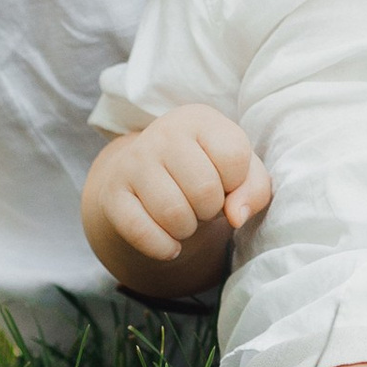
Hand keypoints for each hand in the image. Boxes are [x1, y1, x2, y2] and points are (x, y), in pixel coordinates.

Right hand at [83, 103, 270, 291]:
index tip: (225, 182)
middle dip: (212, 210)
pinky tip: (169, 243)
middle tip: (202, 205)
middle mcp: (162, 132)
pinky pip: (142, 233)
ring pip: (174, 215)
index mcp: (198, 119)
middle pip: (205, 190)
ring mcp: (133, 162)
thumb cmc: (206, 173)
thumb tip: (236, 216)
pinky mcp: (112, 194)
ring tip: (185, 218)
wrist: (149, 181)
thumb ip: (254, 189)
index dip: (237, 181)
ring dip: (188, 229)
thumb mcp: (240, 171)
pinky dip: (163, 248)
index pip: (234, 156)